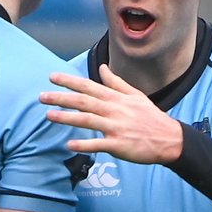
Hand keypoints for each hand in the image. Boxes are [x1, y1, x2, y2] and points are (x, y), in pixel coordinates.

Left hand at [41, 64, 184, 163]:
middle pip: (84, 102)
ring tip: (49, 116)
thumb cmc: (151, 118)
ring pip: (87, 120)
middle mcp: (114, 110)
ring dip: (67, 118)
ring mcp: (116, 127)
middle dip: (61, 98)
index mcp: (116, 98)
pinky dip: (84, 144)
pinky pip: (98, 144)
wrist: (169, 139)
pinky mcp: (119, 145)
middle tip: (42, 96)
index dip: (69, 81)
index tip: (52, 77)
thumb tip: (102, 67)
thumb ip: (116, 82)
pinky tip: (69, 145)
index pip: (89, 86)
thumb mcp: (135, 95)